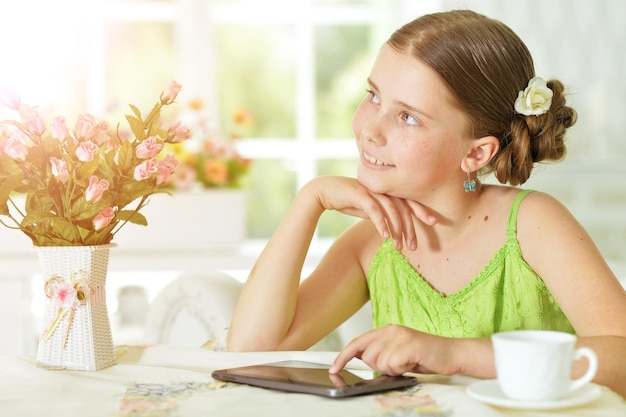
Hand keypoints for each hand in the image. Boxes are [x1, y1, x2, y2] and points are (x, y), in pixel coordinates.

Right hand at [310, 176, 436, 249]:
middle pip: (403, 207)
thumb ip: (383, 212)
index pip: (409, 200)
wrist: (325, 191)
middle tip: (414, 246)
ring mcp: (372, 190)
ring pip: (391, 210)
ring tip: (398, 247)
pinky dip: (381, 223)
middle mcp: (382, 188)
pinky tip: (385, 236)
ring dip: (397, 230)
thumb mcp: (369, 207)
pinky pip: (374, 210)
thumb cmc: (348, 200)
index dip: (421, 210)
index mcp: (387, 190)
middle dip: (410, 228)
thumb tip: (394, 225)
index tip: (433, 222)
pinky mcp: (360, 194)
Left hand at [329, 324, 459, 375]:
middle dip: (380, 367)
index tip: (334, 367)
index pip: (357, 342)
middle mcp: (390, 330)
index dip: (343, 356)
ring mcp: (399, 336)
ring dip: (393, 369)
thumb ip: (382, 354)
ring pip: (379, 362)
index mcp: (386, 330)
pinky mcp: (407, 345)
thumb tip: (365, 362)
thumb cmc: (426, 356)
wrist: (452, 353)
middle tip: (399, 364)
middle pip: (367, 356)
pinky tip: (412, 363)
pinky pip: (392, 365)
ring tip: (408, 363)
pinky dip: (401, 370)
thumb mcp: (399, 354)